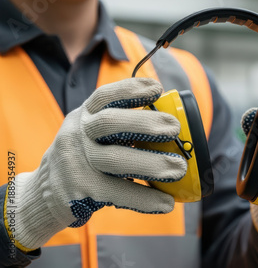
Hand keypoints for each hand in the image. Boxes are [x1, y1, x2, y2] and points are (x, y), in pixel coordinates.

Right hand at [7, 78, 186, 250]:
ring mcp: (78, 164)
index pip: (105, 97)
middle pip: (109, 123)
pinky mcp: (82, 191)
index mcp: (85, 116)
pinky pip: (117, 193)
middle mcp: (78, 135)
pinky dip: (145, 199)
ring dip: (151, 164)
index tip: (157, 88)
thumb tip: (167, 124)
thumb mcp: (91, 131)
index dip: (130, 90)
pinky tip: (167, 202)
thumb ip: (119, 125)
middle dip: (144, 122)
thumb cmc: (84, 155)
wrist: (45, 191)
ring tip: (179, 168)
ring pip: (115, 160)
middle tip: (174, 127)